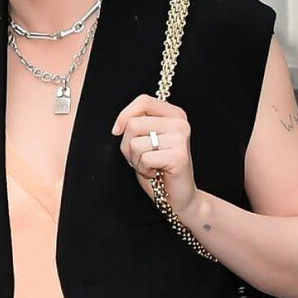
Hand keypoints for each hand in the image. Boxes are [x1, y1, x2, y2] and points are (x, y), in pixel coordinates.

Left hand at [110, 95, 196, 221]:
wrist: (177, 197)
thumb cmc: (158, 169)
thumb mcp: (145, 141)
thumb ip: (137, 126)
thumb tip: (119, 126)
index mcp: (174, 114)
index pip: (143, 100)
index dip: (124, 114)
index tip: (116, 131)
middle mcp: (180, 123)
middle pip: (134, 124)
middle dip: (127, 146)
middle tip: (139, 158)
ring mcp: (181, 138)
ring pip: (136, 143)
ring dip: (136, 160)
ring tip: (149, 166)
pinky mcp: (179, 155)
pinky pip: (144, 158)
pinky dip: (144, 170)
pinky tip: (155, 174)